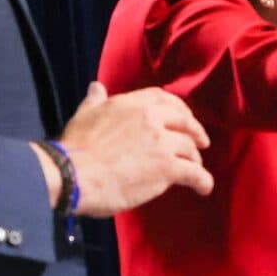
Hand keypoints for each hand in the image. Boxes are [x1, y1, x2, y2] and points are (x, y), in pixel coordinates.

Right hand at [55, 83, 214, 214]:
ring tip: (195, 169)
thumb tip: (97, 87)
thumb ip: (95, 101)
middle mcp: (151, 119)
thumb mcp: (84, 115)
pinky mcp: (167, 168)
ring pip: (190, 148)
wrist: (73, 174)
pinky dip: (203, 181)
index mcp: (131, 104)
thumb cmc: (75, 148)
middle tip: (201, 142)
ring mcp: (162, 143)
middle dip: (195, 131)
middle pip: (184, 121)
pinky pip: (195, 174)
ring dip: (195, 159)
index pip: (163, 98)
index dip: (178, 108)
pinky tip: (204, 188)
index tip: (183, 116)